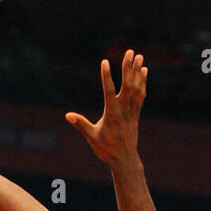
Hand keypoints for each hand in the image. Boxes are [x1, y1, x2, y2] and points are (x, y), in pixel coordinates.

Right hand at [65, 49, 146, 165]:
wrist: (124, 159)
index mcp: (112, 114)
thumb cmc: (106, 149)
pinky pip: (141, 95)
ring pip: (136, 88)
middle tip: (130, 51)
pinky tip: (143, 71)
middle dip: (128, 68)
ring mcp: (132, 112)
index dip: (107, 76)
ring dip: (137, 72)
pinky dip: (143, 82)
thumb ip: (81, 124)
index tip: (105, 62)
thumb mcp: (92, 137)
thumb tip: (68, 115)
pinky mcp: (136, 114)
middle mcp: (124, 110)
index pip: (109, 91)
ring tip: (139, 56)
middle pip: (128, 85)